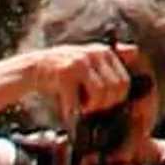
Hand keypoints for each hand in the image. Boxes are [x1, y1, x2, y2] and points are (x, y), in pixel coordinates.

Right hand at [17, 42, 140, 129]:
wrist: (33, 67)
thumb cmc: (64, 73)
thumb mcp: (88, 66)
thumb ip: (106, 72)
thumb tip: (131, 77)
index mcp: (105, 52)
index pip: (125, 81)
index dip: (117, 99)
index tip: (104, 106)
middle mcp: (96, 53)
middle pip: (117, 88)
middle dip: (105, 104)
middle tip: (90, 108)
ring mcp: (81, 61)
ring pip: (101, 93)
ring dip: (90, 107)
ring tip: (79, 107)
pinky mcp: (65, 73)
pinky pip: (78, 100)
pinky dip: (73, 111)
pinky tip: (68, 112)